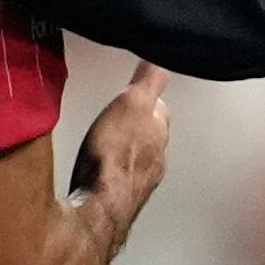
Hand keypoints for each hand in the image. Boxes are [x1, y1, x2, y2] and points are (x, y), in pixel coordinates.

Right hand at [73, 64, 173, 240]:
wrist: (101, 206)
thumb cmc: (115, 155)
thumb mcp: (133, 103)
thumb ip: (149, 81)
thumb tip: (163, 58)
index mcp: (158, 133)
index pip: (160, 109)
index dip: (149, 98)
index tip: (138, 91)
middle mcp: (156, 159)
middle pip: (151, 137)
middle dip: (139, 127)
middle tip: (122, 117)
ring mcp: (140, 182)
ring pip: (139, 160)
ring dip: (127, 152)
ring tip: (109, 145)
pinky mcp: (121, 200)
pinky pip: (121, 179)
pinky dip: (115, 172)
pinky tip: (100, 172)